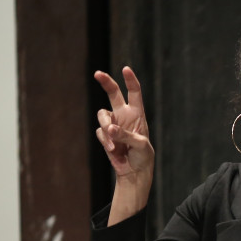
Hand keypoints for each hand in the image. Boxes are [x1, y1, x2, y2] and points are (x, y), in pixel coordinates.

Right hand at [94, 66, 152, 182]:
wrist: (134, 171)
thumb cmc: (143, 156)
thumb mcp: (140, 145)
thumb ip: (126, 135)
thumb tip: (110, 129)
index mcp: (137, 113)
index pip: (134, 93)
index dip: (130, 80)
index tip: (126, 69)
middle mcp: (124, 115)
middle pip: (113, 93)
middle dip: (106, 82)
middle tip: (97, 73)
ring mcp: (113, 124)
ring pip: (102, 115)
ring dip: (106, 127)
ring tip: (113, 143)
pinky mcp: (105, 135)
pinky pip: (100, 132)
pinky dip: (105, 140)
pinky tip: (113, 150)